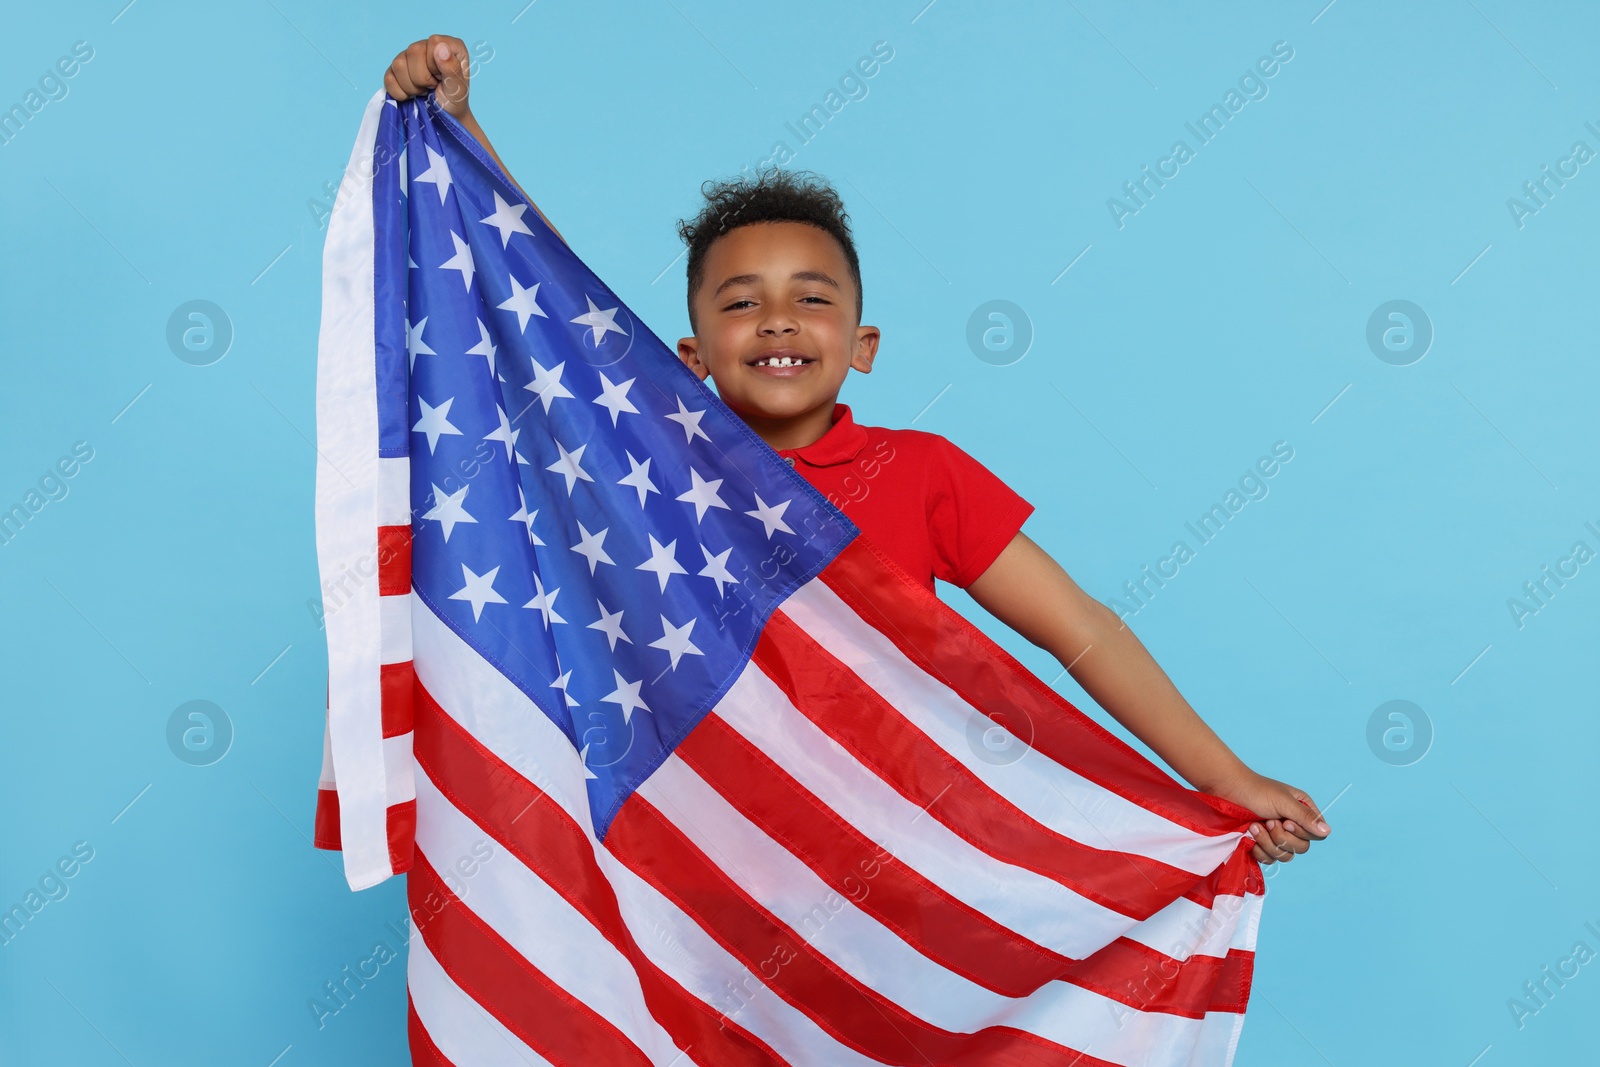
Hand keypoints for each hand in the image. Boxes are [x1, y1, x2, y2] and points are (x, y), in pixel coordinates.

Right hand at [383, 35, 472, 117]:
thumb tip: (440, 46)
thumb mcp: (459, 88)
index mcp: (447, 44)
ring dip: (412, 86)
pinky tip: (412, 94)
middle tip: (433, 86)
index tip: (442, 77)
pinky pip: (388, 78)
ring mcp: (408, 56)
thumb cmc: (454, 100)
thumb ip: (452, 67)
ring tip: (424, 90)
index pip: (434, 42)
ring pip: (398, 64)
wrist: (444, 115)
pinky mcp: (395, 70)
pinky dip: (400, 92)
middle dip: (423, 78)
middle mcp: (426, 46)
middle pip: (413, 51)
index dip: (436, 64)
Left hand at [1207, 769, 1329, 864]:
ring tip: (1254, 827)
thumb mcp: (1283, 801)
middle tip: (1267, 822)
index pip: (1317, 835)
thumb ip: (1305, 817)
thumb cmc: (1255, 791)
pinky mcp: (1262, 846)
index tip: (1286, 822)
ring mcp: (1277, 837)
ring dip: (1268, 843)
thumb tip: (1327, 831)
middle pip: (1301, 848)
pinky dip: (1259, 851)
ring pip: (1285, 856)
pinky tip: (1249, 837)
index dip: (1302, 833)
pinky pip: (1269, 860)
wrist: (1227, 792)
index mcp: (1302, 811)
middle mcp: (1292, 825)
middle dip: (1282, 838)